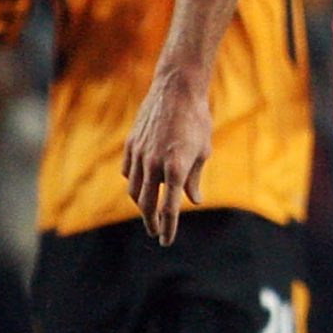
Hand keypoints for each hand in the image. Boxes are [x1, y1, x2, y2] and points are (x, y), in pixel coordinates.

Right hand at [122, 67, 210, 244]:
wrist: (176, 91)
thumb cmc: (197, 121)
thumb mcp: (203, 151)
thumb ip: (195, 178)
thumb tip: (194, 200)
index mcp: (176, 169)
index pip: (169, 208)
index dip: (168, 227)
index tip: (166, 241)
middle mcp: (154, 164)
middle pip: (146, 204)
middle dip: (151, 221)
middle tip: (157, 232)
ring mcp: (139, 154)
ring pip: (134, 189)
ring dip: (141, 204)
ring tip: (149, 212)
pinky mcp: (130, 145)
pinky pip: (129, 172)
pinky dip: (134, 183)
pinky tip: (140, 186)